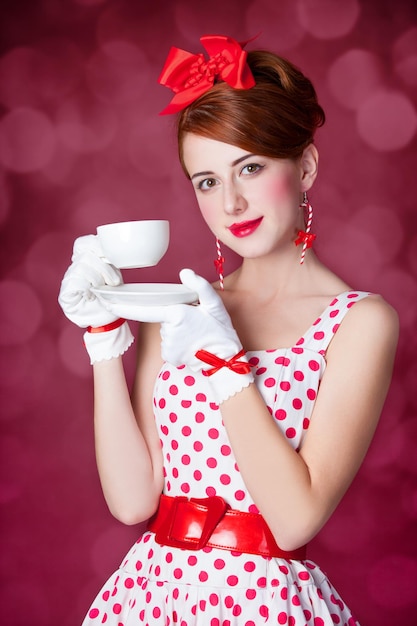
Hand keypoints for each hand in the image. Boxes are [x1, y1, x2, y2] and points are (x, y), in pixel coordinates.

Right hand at [58, 235, 133, 362]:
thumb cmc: (111, 299)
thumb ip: (111, 262)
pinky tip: (94, 293)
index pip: (83, 243)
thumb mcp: (114, 276)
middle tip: (114, 280)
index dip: (95, 244)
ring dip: (100, 276)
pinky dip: (89, 285)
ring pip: (83, 265)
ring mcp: (68, 280)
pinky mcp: (66, 292)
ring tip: (107, 288)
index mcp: (86, 262)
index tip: (110, 255)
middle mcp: (74, 269)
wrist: (106, 322)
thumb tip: (119, 249)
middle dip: (104, 265)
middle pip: (85, 253)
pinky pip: (76, 280)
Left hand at [102, 269, 253, 401]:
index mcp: (176, 315)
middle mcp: (168, 332)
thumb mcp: (215, 304)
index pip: (144, 310)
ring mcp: (168, 346)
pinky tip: (191, 345)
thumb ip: (200, 286)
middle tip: (195, 323)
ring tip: (195, 334)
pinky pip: (169, 345)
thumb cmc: (221, 330)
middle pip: (162, 319)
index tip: (109, 304)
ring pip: (166, 333)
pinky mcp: (170, 357)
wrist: (225, 360)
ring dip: (177, 331)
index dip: (125, 307)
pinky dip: (178, 343)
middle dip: (174, 318)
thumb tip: (185, 272)